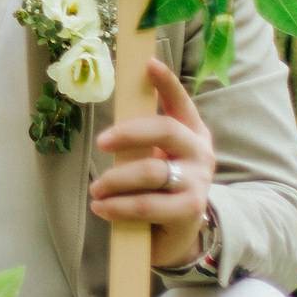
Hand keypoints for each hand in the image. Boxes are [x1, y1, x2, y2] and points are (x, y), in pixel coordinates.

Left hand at [89, 58, 215, 268]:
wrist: (179, 233)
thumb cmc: (160, 187)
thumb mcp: (155, 156)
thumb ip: (142, 137)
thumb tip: (116, 117)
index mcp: (192, 133)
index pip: (180, 102)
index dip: (166, 82)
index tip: (148, 63)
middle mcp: (200, 153)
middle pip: (165, 130)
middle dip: (128, 133)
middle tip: (101, 143)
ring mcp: (198, 181)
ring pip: (152, 171)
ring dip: (116, 179)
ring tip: (96, 189)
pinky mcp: (189, 211)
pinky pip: (147, 205)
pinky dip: (119, 206)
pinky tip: (102, 208)